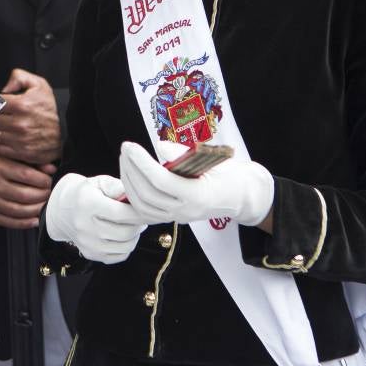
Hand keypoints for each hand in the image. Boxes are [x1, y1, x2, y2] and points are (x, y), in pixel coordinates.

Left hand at [0, 68, 60, 165]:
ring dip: (0, 131)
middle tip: (6, 116)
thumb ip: (19, 77)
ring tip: (9, 128)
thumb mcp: (39, 85)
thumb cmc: (50, 110)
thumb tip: (4, 88)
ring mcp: (20, 140)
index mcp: (22, 105)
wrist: (66, 134)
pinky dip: (3, 144)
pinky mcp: (22, 153)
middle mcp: (20, 123)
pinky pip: (0, 148)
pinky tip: (12, 139)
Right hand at [0, 154, 53, 228]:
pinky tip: (35, 220)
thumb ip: (32, 162)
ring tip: (44, 205)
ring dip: (36, 210)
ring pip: (18, 210)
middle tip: (48, 193)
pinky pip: (9, 221)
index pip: (26, 175)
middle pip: (24, 194)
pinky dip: (24, 223)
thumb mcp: (12, 158)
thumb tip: (51, 170)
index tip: (49, 181)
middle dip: (42, 196)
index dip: (42, 180)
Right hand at [44, 173, 146, 263]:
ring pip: (125, 246)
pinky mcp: (90, 254)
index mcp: (88, 204)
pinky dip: (126, 247)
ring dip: (135, 236)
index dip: (139, 212)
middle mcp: (85, 226)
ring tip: (133, 226)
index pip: (122, 213)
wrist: (62, 210)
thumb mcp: (99, 182)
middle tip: (142, 218)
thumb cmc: (85, 193)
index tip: (145, 209)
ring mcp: (87, 243)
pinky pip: (119, 256)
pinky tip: (124, 236)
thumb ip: (118, 187)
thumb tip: (136, 197)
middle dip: (140, 225)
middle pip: (126, 232)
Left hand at [119, 141, 273, 225]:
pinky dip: (133, 196)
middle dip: (131, 170)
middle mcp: (185, 211)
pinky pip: (145, 213)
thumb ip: (184, 154)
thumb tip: (159, 147)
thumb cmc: (229, 174)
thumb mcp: (212, 158)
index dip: (141, 163)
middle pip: (147, 194)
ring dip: (128, 182)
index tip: (130, 146)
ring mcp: (178, 218)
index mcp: (198, 195)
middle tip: (125, 149)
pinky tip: (129, 179)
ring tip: (125, 160)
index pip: (161, 180)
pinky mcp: (172, 219)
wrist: (241, 196)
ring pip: (142, 206)